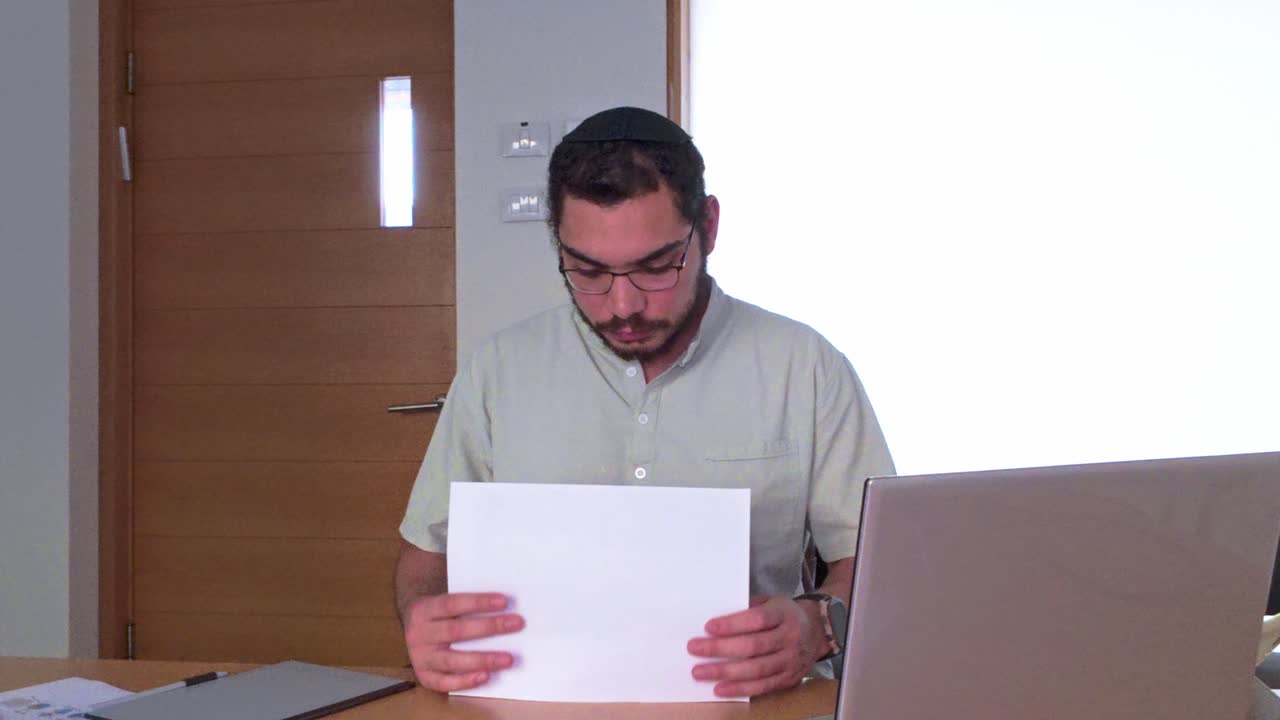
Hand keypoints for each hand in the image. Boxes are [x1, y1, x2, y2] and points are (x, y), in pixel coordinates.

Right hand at [402, 592, 524, 691]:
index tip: (504, 601)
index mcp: (423, 609)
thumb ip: (466, 606)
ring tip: (507, 659)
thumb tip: (504, 607)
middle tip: (516, 623)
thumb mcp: (443, 604)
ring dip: (483, 659)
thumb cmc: (439, 616)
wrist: (412, 631)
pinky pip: (445, 682)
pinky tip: (486, 676)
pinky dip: (466, 681)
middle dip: (489, 627)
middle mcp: (418, 633)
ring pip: (452, 660)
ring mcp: (420, 657)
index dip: (478, 602)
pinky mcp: (424, 676)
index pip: (452, 603)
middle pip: (456, 631)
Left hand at [687, 595, 824, 696]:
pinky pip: (762, 687)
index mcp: (783, 614)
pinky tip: (720, 688)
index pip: (757, 619)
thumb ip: (747, 608)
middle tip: (695, 649)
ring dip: (725, 672)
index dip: (733, 624)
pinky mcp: (788, 678)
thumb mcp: (771, 601)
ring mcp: (790, 661)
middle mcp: (789, 638)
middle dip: (721, 649)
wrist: (818, 630)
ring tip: (700, 672)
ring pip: (756, 670)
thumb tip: (716, 621)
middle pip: (753, 646)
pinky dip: (740, 689)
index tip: (708, 627)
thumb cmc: (785, 614)